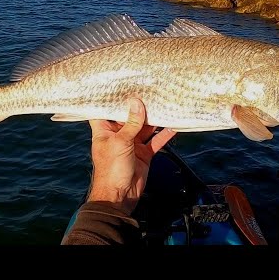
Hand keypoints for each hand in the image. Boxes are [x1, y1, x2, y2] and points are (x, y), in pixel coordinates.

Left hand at [87, 98, 176, 214]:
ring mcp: (132, 143)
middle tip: (149, 87)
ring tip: (165, 101)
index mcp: (104, 130)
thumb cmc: (111, 168)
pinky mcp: (144, 153)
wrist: (120, 196)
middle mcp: (118, 134)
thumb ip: (131, 123)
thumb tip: (137, 102)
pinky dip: (164, 134)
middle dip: (138, 105)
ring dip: (154, 118)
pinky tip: (174, 124)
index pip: (104, 110)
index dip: (110, 98)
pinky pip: (156, 141)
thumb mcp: (121, 142)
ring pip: (145, 127)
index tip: (119, 83)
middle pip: (129, 116)